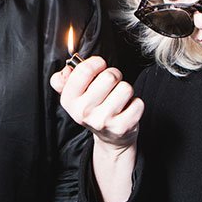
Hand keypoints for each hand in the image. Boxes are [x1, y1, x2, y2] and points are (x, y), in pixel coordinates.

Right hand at [51, 56, 142, 201]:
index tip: (99, 66)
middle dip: (114, 75)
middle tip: (111, 85)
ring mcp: (103, 121)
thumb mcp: (73, 95)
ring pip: (125, 88)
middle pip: (109, 76)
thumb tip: (68, 68)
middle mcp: (83, 112)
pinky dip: (135, 103)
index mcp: (69, 100)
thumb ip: (64, 78)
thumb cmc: (93, 108)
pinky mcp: (122, 127)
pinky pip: (138, 102)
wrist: (109, 137)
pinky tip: (126, 110)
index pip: (84, 70)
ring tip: (118, 98)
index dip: (96, 63)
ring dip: (125, 90)